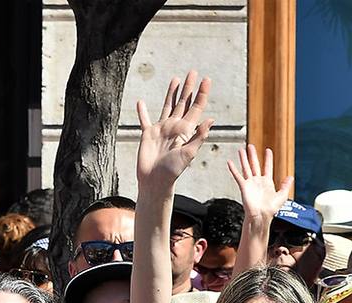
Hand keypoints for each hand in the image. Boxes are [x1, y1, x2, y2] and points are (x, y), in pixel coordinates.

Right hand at [136, 71, 213, 190]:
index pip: (196, 108)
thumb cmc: (173, 171)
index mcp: (187, 131)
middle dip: (189, 88)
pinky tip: (140, 103)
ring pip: (168, 106)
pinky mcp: (148, 134)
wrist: (155, 181)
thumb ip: (198, 136)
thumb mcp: (189, 154)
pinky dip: (142, 112)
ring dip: (172, 93)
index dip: (202, 94)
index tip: (206, 79)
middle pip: (183, 102)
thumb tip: (211, 119)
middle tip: (193, 72)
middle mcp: (175, 127)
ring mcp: (162, 129)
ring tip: (176, 79)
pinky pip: (144, 120)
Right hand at [227, 144, 292, 220]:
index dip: (268, 159)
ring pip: (246, 167)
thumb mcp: (282, 196)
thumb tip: (291, 177)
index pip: (267, 167)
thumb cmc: (270, 209)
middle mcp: (258, 181)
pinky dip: (233, 169)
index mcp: (267, 183)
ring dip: (243, 159)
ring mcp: (250, 183)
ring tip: (241, 150)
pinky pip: (237, 176)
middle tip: (250, 146)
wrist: (261, 216)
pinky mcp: (244, 186)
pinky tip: (230, 162)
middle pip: (254, 164)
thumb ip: (286, 186)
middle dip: (253, 155)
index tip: (268, 150)